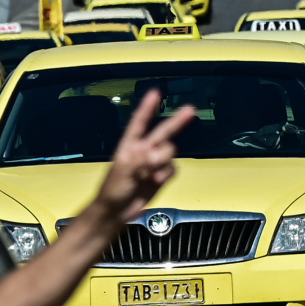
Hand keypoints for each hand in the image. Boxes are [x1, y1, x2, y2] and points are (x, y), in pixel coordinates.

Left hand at [96, 89, 194, 222]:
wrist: (117, 212)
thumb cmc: (113, 190)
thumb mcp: (123, 173)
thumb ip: (140, 160)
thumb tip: (156, 152)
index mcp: (130, 145)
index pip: (139, 122)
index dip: (147, 107)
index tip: (155, 93)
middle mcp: (144, 150)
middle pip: (163, 132)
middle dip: (177, 121)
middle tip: (191, 110)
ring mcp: (154, 163)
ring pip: (170, 152)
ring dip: (164, 162)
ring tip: (153, 174)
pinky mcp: (161, 175)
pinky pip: (173, 168)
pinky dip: (167, 174)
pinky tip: (157, 181)